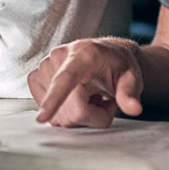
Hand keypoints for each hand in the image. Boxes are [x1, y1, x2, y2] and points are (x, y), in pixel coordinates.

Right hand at [28, 38, 142, 127]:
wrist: (106, 54)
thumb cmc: (118, 65)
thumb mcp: (132, 77)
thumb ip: (130, 93)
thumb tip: (133, 108)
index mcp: (85, 53)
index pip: (67, 79)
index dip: (55, 99)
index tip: (42, 116)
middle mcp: (60, 55)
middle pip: (71, 109)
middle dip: (92, 115)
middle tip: (103, 101)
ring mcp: (45, 65)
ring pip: (59, 116)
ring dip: (77, 114)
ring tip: (88, 96)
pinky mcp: (35, 76)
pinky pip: (49, 112)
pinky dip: (62, 112)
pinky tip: (73, 97)